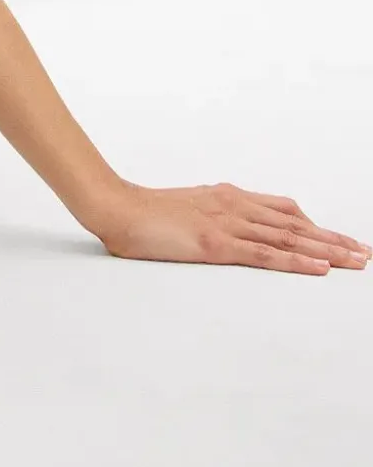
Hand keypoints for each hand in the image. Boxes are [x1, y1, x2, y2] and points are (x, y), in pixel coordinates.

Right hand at [93, 179, 372, 275]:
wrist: (118, 207)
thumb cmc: (146, 212)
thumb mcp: (190, 207)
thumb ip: (216, 214)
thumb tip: (237, 227)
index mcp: (228, 197)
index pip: (284, 211)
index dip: (316, 226)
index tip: (340, 238)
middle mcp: (235, 206)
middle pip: (295, 224)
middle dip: (333, 239)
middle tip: (363, 252)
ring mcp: (227, 224)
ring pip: (288, 239)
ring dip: (326, 250)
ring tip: (355, 261)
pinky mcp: (217, 244)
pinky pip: (265, 255)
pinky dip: (297, 262)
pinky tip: (319, 268)